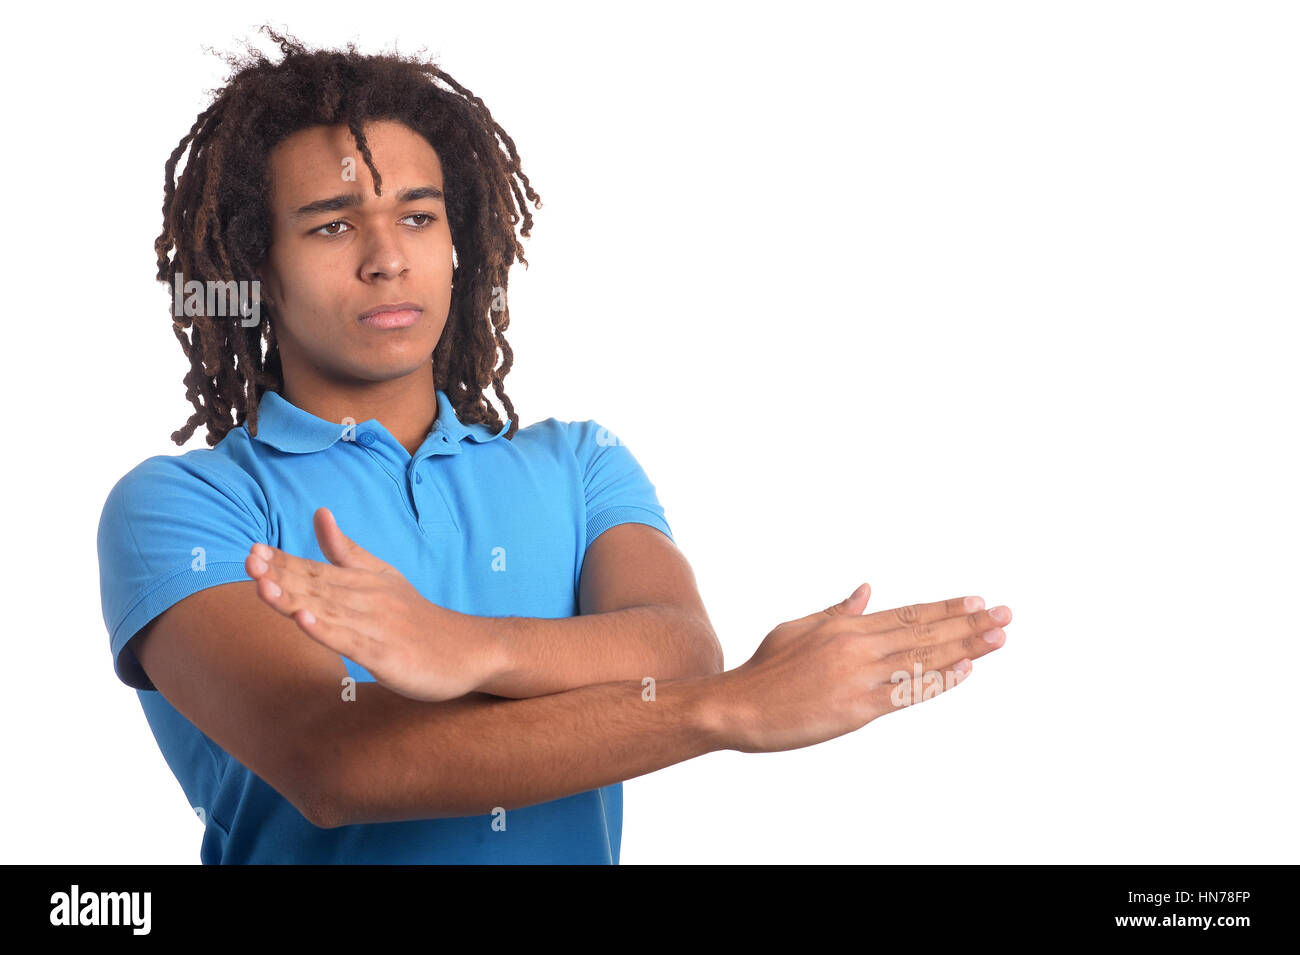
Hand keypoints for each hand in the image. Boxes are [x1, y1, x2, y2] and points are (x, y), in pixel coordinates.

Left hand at [243, 507, 507, 701]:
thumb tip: (319, 512)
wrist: (466, 649)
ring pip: (328, 611)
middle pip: (317, 587)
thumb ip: (345, 549)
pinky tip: (304, 622)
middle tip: (249, 562)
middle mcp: (365, 600)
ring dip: (295, 599)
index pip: (314, 569)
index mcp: (360, 582)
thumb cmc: (416, 616)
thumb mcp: (381, 575)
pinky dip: (326, 631)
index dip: (282, 562)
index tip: (251, 552)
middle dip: (280, 575)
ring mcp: (375, 627)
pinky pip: (350, 642)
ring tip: (263, 587)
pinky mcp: (384, 656)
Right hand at [712, 583, 1009, 752]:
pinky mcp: (858, 708)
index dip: (944, 609)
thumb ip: (837, 612)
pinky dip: (937, 681)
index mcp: (845, 628)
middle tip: (1005, 615)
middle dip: (968, 624)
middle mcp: (858, 647)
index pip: (907, 614)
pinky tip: (964, 670)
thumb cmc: (765, 670)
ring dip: (965, 648)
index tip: (977, 602)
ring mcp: (860, 677)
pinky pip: (906, 692)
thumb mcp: (799, 628)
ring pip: (922, 658)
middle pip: (923, 632)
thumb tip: (865, 590)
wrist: (738, 705)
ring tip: (998, 637)